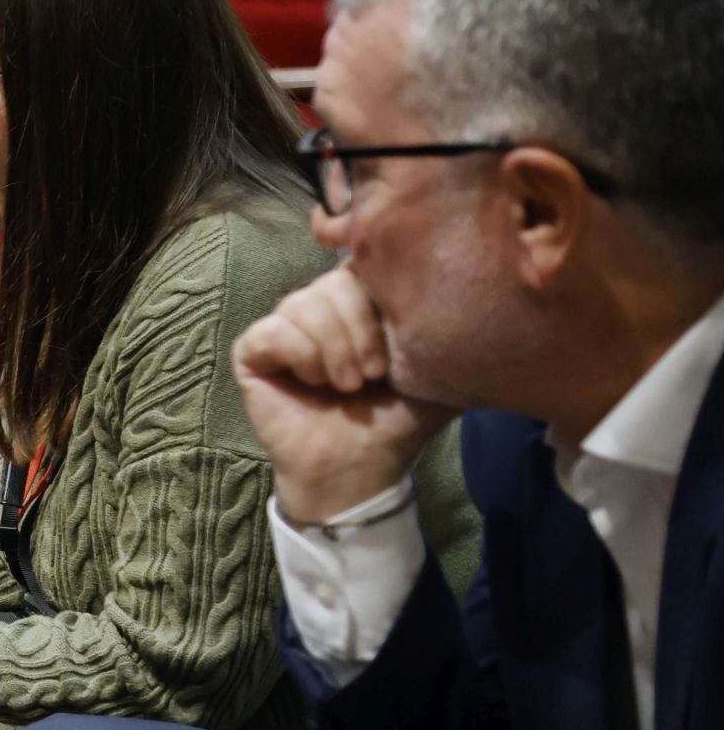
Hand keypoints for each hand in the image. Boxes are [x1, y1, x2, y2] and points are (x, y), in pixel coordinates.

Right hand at [231, 265, 456, 520]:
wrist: (359, 470)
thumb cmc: (394, 422)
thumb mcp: (436, 369)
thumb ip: (452, 327)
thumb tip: (476, 290)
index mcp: (358, 303)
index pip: (363, 260)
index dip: (376, 286)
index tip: (394, 337)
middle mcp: (319, 308)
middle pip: (333, 280)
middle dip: (359, 328)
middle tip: (373, 374)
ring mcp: (283, 328)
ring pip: (302, 303)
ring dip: (333, 347)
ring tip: (347, 386)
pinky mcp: (253, 352)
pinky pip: (273, 330)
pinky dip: (301, 355)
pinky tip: (313, 383)